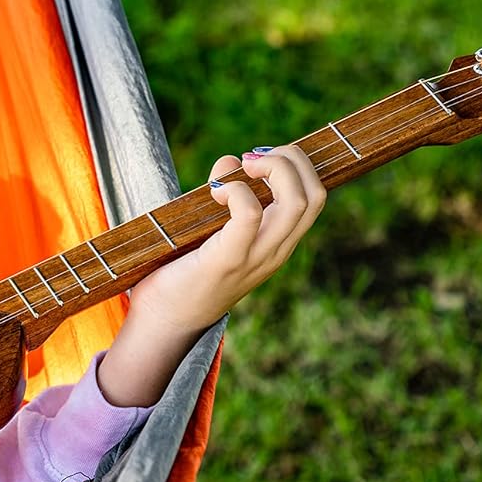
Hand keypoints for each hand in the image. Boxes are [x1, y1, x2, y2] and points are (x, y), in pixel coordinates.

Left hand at [96, 145, 325, 406]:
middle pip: (316, 194)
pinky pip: (248, 215)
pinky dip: (234, 190)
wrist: (165, 323)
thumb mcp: (220, 233)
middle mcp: (276, 252)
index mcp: (279, 244)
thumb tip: (230, 160)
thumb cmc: (186, 272)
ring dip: (272, 168)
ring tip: (240, 168)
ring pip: (297, 202)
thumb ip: (230, 199)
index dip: (297, 165)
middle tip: (251, 159)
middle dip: (290, 159)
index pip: (316, 197)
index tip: (257, 159)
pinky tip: (214, 194)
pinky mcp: (227, 261)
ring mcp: (256, 259)